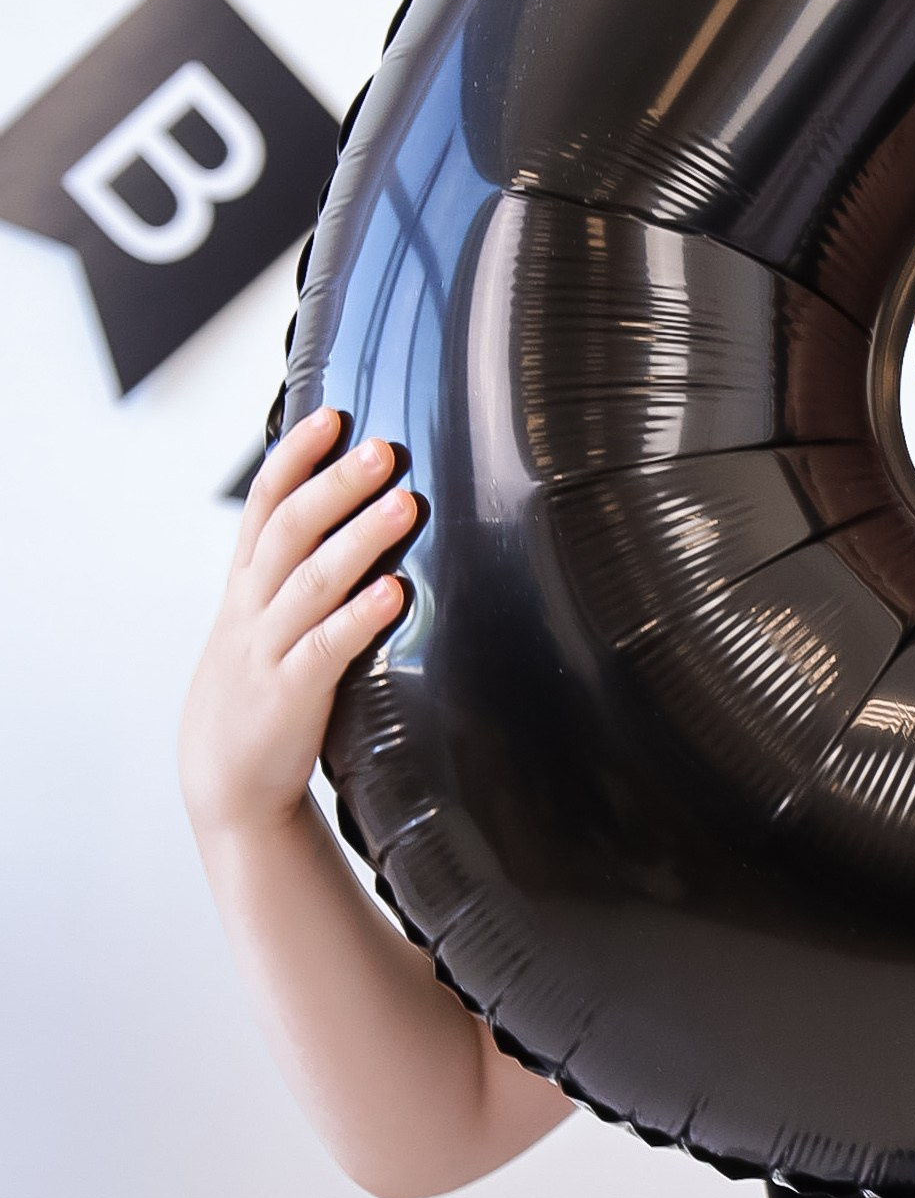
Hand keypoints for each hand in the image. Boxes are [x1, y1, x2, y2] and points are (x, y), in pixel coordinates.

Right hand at [180, 408, 414, 840]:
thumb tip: (349, 517)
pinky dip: (360, 617)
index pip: (264, 506)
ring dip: (359, 539)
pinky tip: (395, 591)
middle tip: (382, 447)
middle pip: (289, 531)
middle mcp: (252, 609)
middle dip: (334, 484)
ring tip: (403, 502)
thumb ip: (295, 574)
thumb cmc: (259, 691)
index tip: (331, 415)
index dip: (295, 458)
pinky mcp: (290, 695)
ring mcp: (267, 650)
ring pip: (311, 582)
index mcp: (246, 585)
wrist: (226, 782)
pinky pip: (326, 649)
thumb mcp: (262, 621)